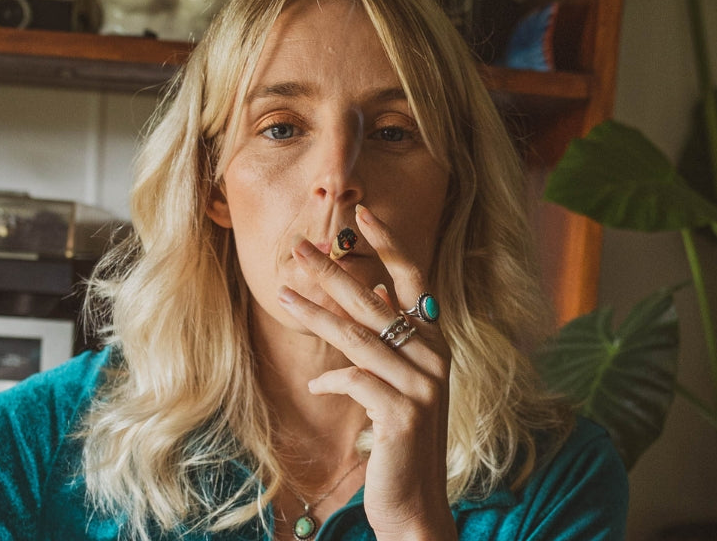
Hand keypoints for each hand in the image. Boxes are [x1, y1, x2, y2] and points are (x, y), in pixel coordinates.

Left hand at [277, 204, 455, 539]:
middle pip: (375, 302)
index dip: (391, 245)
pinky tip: (321, 386)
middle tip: (297, 248)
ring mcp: (422, 387)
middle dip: (332, 272)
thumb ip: (390, 338)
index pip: (414, 280)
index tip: (363, 213)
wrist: (416, 504)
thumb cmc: (401, 442)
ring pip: (359, 338)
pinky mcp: (403, 415)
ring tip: (282, 296)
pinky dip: (334, 381)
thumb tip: (373, 286)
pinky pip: (357, 381)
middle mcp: (434, 358)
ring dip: (316, 316)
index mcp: (434, 344)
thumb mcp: (400, 383)